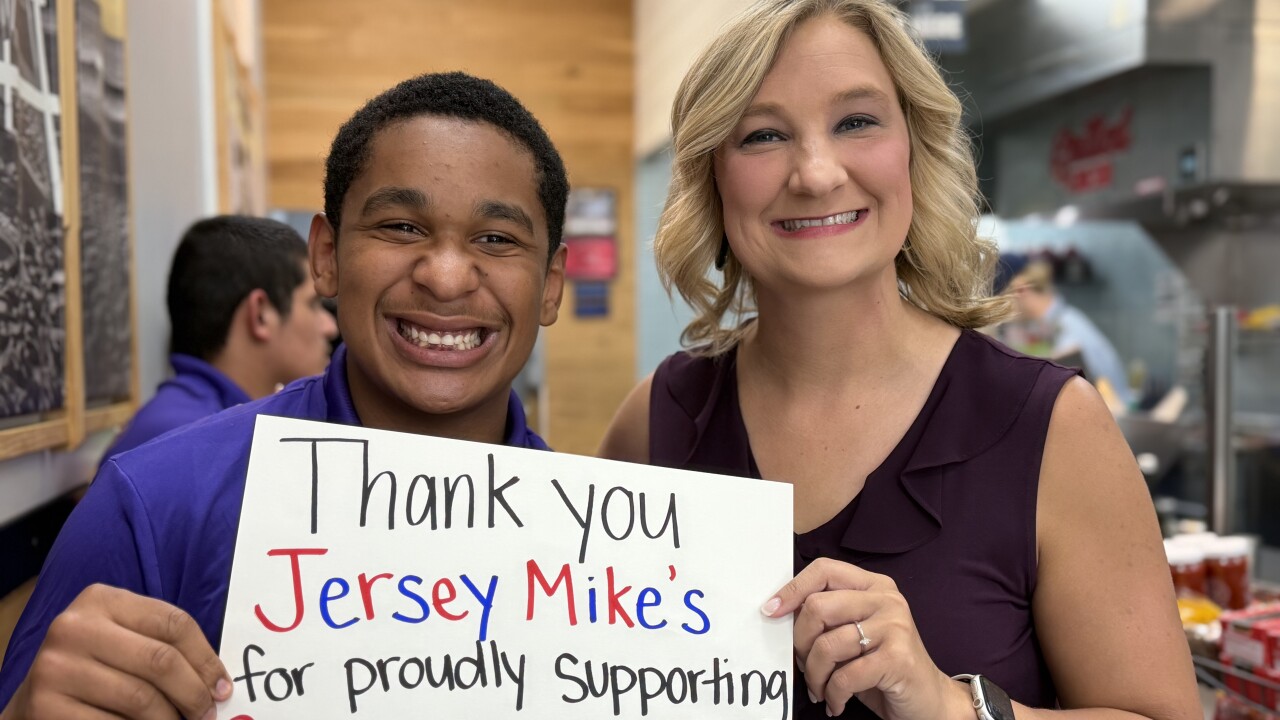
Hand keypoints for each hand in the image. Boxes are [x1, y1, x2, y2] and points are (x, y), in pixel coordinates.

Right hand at [2, 584, 230, 718]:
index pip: (174, 623)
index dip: (207, 659)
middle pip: (161, 660)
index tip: (222, 687)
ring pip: (140, 698)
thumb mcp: (125, 638)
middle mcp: (74, 627)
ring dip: (170, 719)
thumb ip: (164, 645)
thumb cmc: (96, 664)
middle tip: (207, 713)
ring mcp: (56, 667)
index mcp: (101, 599)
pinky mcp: (46, 706)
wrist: (36, 695)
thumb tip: (217, 683)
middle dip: (194, 693)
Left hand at [763, 558, 970, 718]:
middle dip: (799, 643)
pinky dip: (833, 694)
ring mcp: (895, 627)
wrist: (928, 699)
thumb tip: (779, 614)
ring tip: (819, 689)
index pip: (824, 570)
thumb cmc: (884, 665)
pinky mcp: (898, 659)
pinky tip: (836, 702)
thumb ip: (829, 616)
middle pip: (818, 607)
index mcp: (873, 585)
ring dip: (814, 675)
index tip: (771, 611)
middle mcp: (886, 600)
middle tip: (803, 665)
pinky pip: (845, 676)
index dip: (792, 589)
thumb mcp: (857, 631)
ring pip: (827, 645)